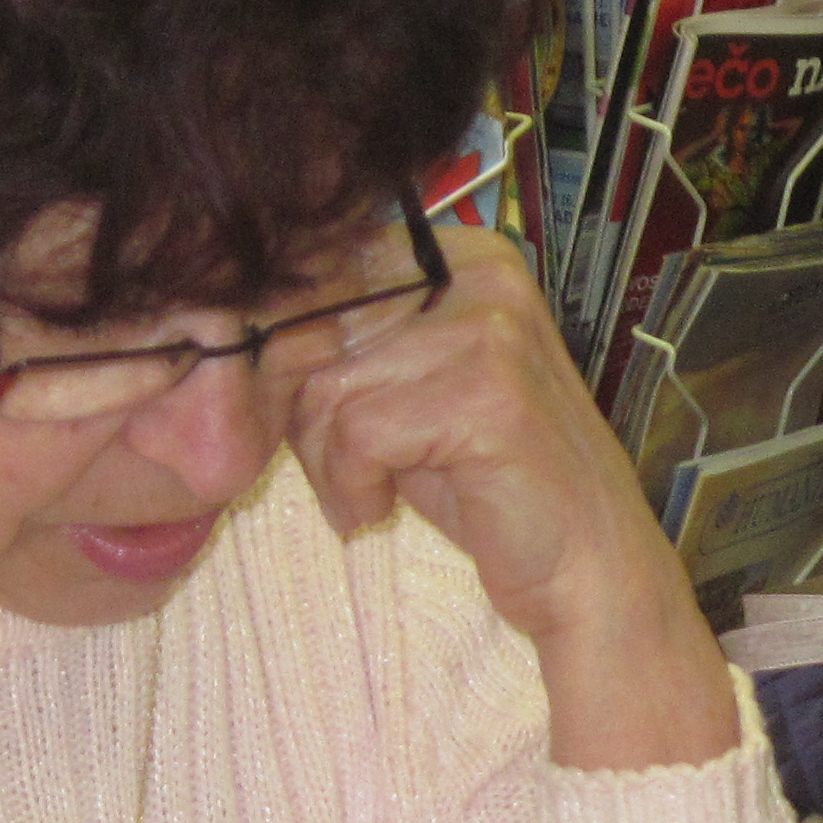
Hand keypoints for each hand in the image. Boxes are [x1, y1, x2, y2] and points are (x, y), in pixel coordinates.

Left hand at [288, 233, 670, 641]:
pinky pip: (358, 434)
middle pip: (315, 326)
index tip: (296, 416)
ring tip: (366, 494)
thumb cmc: (487, 484)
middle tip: (332, 469)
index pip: (321, 270)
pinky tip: (381, 509)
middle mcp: (480, 274)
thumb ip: (343, 344)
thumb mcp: (405, 392)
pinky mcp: (487, 394)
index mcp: (461, 256)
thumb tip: (233, 318)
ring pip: (329, 387)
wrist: (588, 566)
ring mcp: (490, 329)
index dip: (282, 352)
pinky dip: (353, 487)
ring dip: (326, 462)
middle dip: (297, 411)